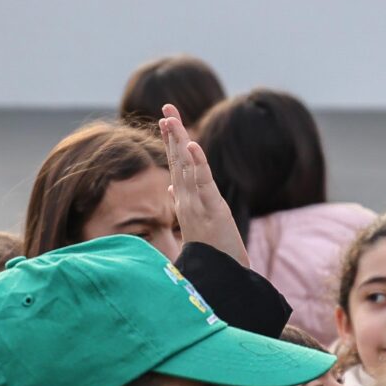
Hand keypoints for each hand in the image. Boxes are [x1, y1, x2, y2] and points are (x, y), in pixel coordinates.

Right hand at [159, 104, 247, 266]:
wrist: (219, 276)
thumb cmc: (211, 251)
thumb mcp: (196, 222)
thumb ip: (183, 200)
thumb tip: (171, 185)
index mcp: (185, 200)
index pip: (176, 165)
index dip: (170, 142)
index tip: (166, 119)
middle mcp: (187, 199)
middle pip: (177, 160)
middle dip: (172, 133)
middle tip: (166, 108)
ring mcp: (197, 204)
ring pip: (186, 167)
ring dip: (179, 142)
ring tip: (171, 119)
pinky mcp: (212, 209)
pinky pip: (204, 182)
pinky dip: (198, 163)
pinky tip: (194, 145)